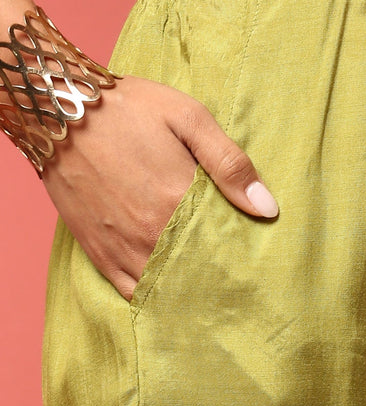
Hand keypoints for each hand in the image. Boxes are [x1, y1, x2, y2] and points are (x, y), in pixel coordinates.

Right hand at [40, 74, 278, 300]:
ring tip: (212, 290)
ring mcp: (123, 248)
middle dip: (222, 276)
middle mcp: (152, 234)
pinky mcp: (100, 254)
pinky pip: (134, 292)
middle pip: (201, 271)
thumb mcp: (188, 118)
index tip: (259, 260)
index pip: (227, 246)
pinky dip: (155, 297)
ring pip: (169, 287)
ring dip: (190, 290)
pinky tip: (173, 295)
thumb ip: (230, 163)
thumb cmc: (127, 108)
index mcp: (179, 202)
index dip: (244, 255)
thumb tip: (268, 208)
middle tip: (241, 281)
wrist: (57, 109)